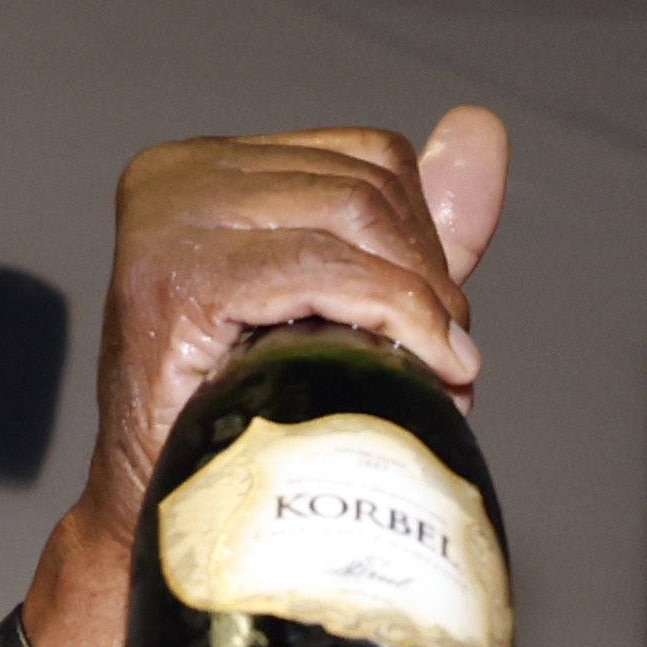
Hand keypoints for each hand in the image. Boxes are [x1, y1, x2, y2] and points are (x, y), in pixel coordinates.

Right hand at [64, 112, 507, 553]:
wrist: (177, 519)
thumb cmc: (253, 422)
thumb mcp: (350, 307)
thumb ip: (412, 222)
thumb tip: (481, 127)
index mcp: (208, 168)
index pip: (367, 158)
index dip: (427, 242)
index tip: (440, 328)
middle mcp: (175, 177)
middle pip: (365, 186)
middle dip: (427, 278)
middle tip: (448, 363)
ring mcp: (165, 221)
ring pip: (353, 217)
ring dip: (418, 304)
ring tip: (435, 375)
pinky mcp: (172, 278)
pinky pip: (319, 270)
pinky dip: (391, 314)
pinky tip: (423, 366)